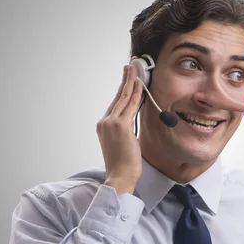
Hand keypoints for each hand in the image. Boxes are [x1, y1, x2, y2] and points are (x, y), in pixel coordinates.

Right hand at [96, 65, 143, 194]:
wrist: (120, 176)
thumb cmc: (124, 164)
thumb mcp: (123, 143)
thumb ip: (125, 130)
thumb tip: (132, 123)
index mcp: (104, 126)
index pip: (116, 104)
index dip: (123, 90)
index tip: (128, 80)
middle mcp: (104, 122)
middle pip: (118, 97)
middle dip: (126, 80)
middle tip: (131, 67)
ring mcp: (111, 123)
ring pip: (124, 98)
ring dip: (130, 82)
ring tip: (135, 70)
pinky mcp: (121, 126)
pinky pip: (130, 105)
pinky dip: (135, 93)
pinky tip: (139, 84)